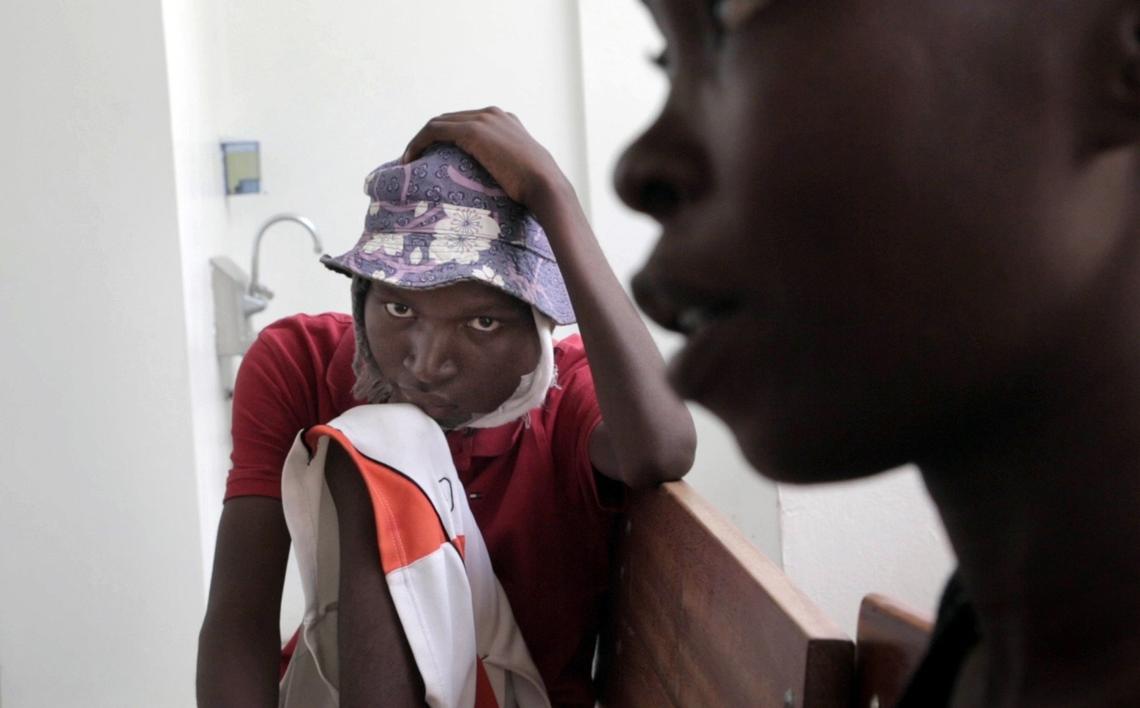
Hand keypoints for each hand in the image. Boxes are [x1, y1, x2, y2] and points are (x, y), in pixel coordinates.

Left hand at [401, 107, 572, 215]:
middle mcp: (493, 114)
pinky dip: (418, 143)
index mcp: (505, 121)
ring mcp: (483, 119)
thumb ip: (507, 169)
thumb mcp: (521, 173)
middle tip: (415, 161)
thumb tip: (501, 187)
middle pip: (449, 119)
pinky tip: (409, 161)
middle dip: (429, 139)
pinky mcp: (473, 130)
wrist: (546, 185)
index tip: (433, 159)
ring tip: (408, 163)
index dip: (446, 139)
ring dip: (419, 141)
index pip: (466, 122)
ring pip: (438, 123)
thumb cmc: (537, 189)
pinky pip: (434, 131)